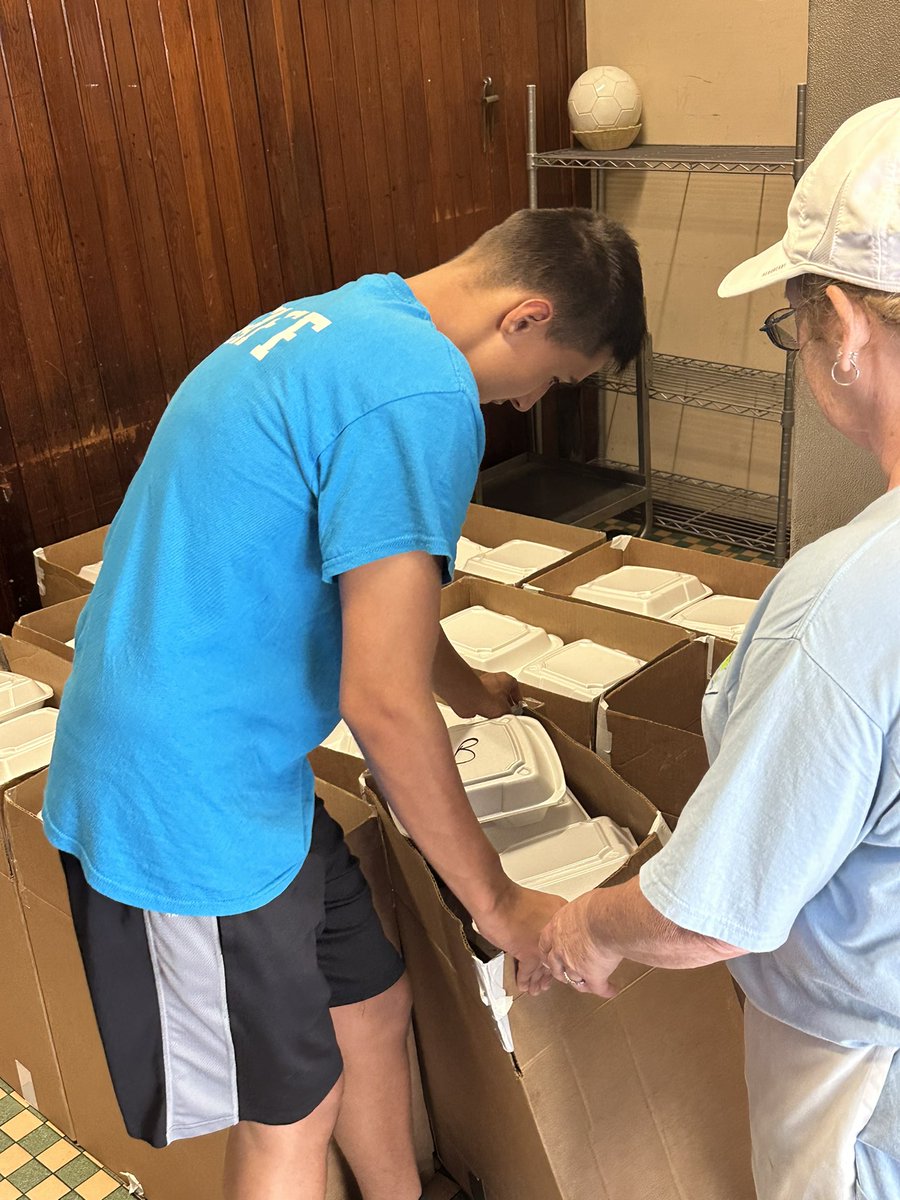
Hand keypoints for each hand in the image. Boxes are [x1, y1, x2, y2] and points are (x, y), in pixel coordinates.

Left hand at [473, 670, 520, 718]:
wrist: (470, 699)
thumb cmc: (487, 698)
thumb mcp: (506, 710)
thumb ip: (511, 713)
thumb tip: (511, 717)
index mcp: (507, 679)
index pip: (516, 688)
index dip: (518, 699)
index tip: (518, 706)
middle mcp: (495, 678)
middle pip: (504, 691)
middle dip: (506, 702)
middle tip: (508, 711)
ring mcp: (483, 683)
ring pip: (493, 695)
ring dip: (495, 704)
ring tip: (497, 714)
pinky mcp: (474, 690)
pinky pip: (483, 699)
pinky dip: (485, 705)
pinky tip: (486, 713)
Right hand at [475, 882, 564, 996]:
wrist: (496, 899)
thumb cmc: (509, 897)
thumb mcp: (536, 902)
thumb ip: (540, 917)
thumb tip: (536, 926)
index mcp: (559, 916)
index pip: (561, 940)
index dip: (556, 953)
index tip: (554, 960)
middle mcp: (555, 932)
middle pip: (554, 955)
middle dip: (549, 970)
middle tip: (547, 980)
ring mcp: (544, 945)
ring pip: (543, 966)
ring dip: (538, 979)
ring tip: (535, 987)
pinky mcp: (530, 955)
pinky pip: (528, 971)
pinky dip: (524, 979)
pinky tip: (523, 984)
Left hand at [539, 892, 622, 997]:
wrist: (605, 919)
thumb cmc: (595, 906)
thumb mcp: (581, 903)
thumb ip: (580, 912)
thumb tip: (590, 908)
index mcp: (556, 928)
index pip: (545, 943)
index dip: (549, 951)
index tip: (550, 954)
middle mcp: (561, 949)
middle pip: (555, 966)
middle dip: (560, 970)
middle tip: (566, 971)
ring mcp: (574, 965)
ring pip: (574, 979)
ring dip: (582, 981)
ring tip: (589, 982)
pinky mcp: (592, 975)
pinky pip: (598, 987)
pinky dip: (606, 989)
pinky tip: (611, 989)